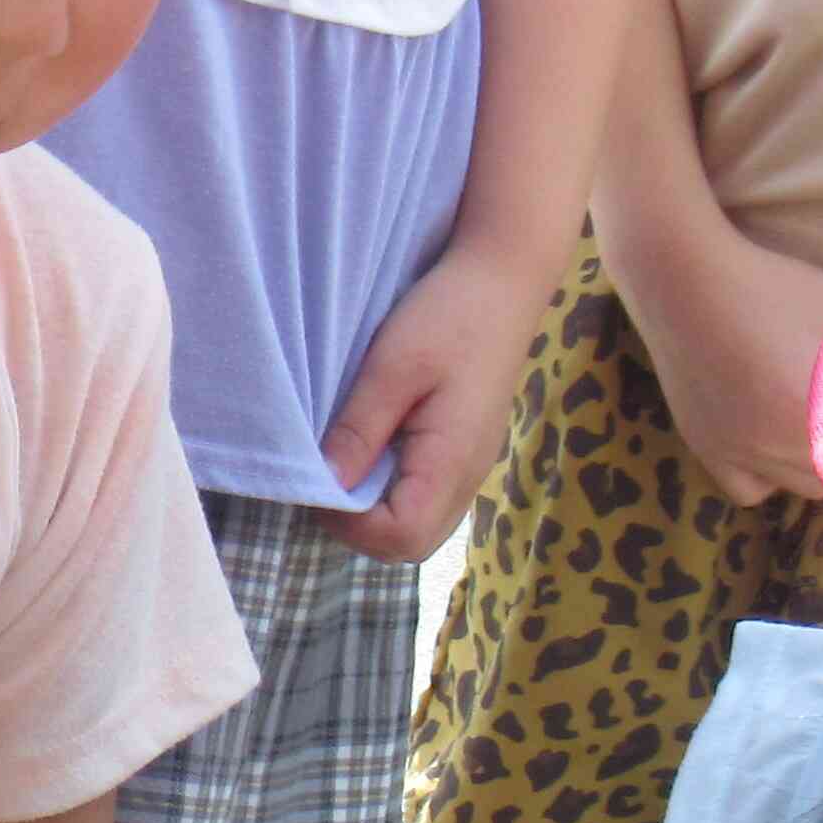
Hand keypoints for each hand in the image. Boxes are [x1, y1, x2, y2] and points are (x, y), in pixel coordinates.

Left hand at [320, 241, 556, 561]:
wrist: (503, 279)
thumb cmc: (450, 314)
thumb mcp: (393, 367)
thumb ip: (359, 430)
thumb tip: (324, 486)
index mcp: (453, 461)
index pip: (400, 537)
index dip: (350, 522)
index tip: (320, 478)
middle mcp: (468, 477)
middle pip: (408, 543)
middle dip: (358, 524)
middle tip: (325, 474)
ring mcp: (468, 467)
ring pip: (416, 524)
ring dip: (373, 508)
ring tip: (345, 458)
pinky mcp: (462, 451)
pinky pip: (424, 495)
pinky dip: (390, 488)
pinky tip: (370, 446)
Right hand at [604, 213, 822, 508]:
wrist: (684, 280)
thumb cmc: (770, 285)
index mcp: (813, 412)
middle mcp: (774, 446)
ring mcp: (736, 453)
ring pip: (797, 486)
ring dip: (813, 465)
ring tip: (817, 428)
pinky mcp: (705, 446)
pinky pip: (750, 488)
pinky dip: (768, 474)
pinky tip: (772, 440)